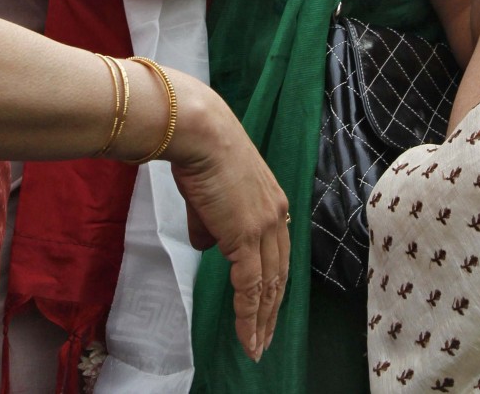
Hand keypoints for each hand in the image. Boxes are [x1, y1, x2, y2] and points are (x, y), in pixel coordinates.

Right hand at [163, 75, 289, 361]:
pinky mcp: (246, 236)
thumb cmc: (199, 151)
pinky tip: (247, 338)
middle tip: (265, 339)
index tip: (267, 306)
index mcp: (273, 201)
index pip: (279, 252)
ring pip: (269, 286)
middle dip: (272, 310)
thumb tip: (206, 245)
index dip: (273, 282)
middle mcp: (276, 215)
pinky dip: (249, 317)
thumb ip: (211, 222)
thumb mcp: (210, 189)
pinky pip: (250, 287)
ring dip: (263, 321)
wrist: (199, 131)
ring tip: (257, 348)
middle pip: (280, 273)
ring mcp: (264, 226)